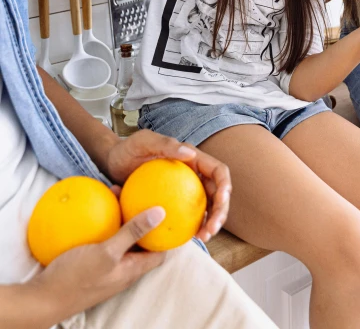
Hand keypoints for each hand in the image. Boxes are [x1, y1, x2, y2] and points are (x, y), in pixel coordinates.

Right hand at [32, 206, 165, 324]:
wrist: (42, 298)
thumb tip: (161, 213)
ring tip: (117, 194)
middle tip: (140, 195)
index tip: (170, 211)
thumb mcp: (107, 253)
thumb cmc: (76, 278)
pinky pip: (103, 240)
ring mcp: (106, 266)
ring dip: (122, 218)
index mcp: (132, 269)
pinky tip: (95, 209)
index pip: (159, 252)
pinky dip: (104, 224)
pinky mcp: (90, 262)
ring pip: (121, 238)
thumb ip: (132, 232)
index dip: (166, 234)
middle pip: (140, 242)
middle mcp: (122, 269)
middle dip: (142, 219)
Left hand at [106, 130, 230, 242]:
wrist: (113, 163)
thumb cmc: (127, 150)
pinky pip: (188, 216)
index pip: (217, 171)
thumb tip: (190, 154)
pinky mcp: (174, 202)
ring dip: (211, 223)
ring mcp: (185, 189)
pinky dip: (192, 227)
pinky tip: (187, 239)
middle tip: (211, 229)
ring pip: (207, 207)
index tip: (221, 201)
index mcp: (192, 158)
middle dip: (221, 211)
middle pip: (217, 193)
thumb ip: (165, 145)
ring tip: (203, 237)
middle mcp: (193, 174)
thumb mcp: (143, 142)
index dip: (225, 185)